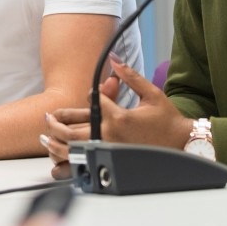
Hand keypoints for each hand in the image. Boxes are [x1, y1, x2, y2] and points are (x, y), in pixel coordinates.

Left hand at [40, 56, 192, 179]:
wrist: (180, 142)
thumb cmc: (167, 119)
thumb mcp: (150, 93)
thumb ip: (130, 76)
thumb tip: (114, 59)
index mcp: (118, 115)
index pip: (92, 102)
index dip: (88, 97)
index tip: (87, 95)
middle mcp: (110, 134)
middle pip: (72, 129)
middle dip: (56, 123)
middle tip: (48, 118)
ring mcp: (109, 150)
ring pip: (73, 149)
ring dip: (56, 144)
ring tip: (46, 139)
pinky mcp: (111, 162)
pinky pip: (84, 166)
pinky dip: (68, 165)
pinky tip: (58, 162)